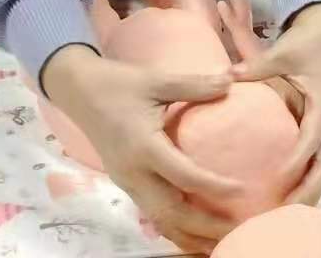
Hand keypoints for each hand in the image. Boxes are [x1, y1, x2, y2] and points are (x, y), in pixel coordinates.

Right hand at [42, 45, 238, 252]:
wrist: (78, 92)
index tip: (241, 192)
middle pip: (171, 212)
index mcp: (144, 147)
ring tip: (218, 241)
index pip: (184, 176)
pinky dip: (173, 226)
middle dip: (203, 226)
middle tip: (236, 230)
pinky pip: (151, 214)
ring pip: (159, 220)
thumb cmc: (118, 84)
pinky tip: (192, 231)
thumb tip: (230, 80)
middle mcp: (134, 173)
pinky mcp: (125, 184)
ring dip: (188, 234)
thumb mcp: (156, 80)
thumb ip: (194, 84)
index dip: (214, 187)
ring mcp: (127, 183)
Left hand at [228, 2, 320, 206]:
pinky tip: (289, 193)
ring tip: (286, 211)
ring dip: (310, 188)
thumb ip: (258, 65)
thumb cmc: (304, 41)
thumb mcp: (283, 50)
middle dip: (310, 188)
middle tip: (286, 210)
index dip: (298, 158)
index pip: (313, 137)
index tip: (280, 176)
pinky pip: (317, 158)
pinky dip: (307, 178)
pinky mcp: (320, 125)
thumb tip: (229, 76)